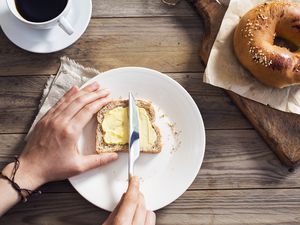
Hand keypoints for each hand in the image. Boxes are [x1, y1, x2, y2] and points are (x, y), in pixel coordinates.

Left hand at [2, 82, 117, 190]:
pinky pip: (59, 102)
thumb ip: (99, 160)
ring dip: (83, 90)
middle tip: (105, 89)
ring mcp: (51, 118)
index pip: (88, 110)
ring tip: (94, 85)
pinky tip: (74, 88)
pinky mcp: (45, 119)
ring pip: (70, 99)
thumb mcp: (79, 167)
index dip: (100, 102)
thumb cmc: (53, 168)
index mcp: (70, 131)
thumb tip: (114, 156)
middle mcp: (60, 121)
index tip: (108, 98)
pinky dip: (68, 94)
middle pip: (80, 101)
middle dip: (95, 93)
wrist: (30, 169)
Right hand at [103, 177, 155, 224]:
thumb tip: (124, 197)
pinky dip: (146, 216)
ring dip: (142, 207)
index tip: (134, 179)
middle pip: (141, 204)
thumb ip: (116, 210)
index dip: (133, 186)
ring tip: (134, 208)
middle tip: (132, 191)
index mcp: (122, 224)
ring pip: (149, 212)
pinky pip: (151, 221)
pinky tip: (139, 217)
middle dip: (136, 195)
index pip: (131, 200)